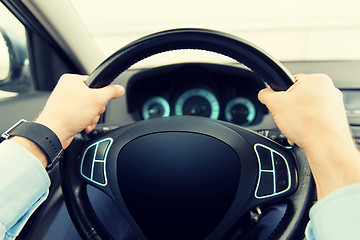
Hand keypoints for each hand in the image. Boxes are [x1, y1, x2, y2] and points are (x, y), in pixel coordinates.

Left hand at [35, 74, 124, 148]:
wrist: (54, 132)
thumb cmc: (68, 114)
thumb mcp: (97, 99)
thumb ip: (111, 92)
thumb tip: (119, 89)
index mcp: (71, 80)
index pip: (95, 82)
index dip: (101, 93)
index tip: (101, 100)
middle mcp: (67, 89)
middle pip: (94, 97)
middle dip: (96, 109)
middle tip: (91, 111)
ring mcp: (66, 102)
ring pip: (89, 108)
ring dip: (92, 117)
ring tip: (85, 120)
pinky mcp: (66, 114)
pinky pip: (82, 116)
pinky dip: (86, 122)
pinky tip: (83, 125)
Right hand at [258, 74, 359, 198]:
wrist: (325, 146)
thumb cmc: (308, 124)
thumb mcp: (275, 104)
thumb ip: (266, 95)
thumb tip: (263, 94)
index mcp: (317, 80)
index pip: (291, 82)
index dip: (281, 95)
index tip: (280, 105)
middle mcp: (330, 89)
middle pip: (299, 96)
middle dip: (290, 109)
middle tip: (288, 117)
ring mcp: (335, 104)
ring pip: (307, 109)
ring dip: (298, 118)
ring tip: (297, 127)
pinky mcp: (336, 118)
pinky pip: (316, 119)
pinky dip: (308, 125)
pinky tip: (304, 132)